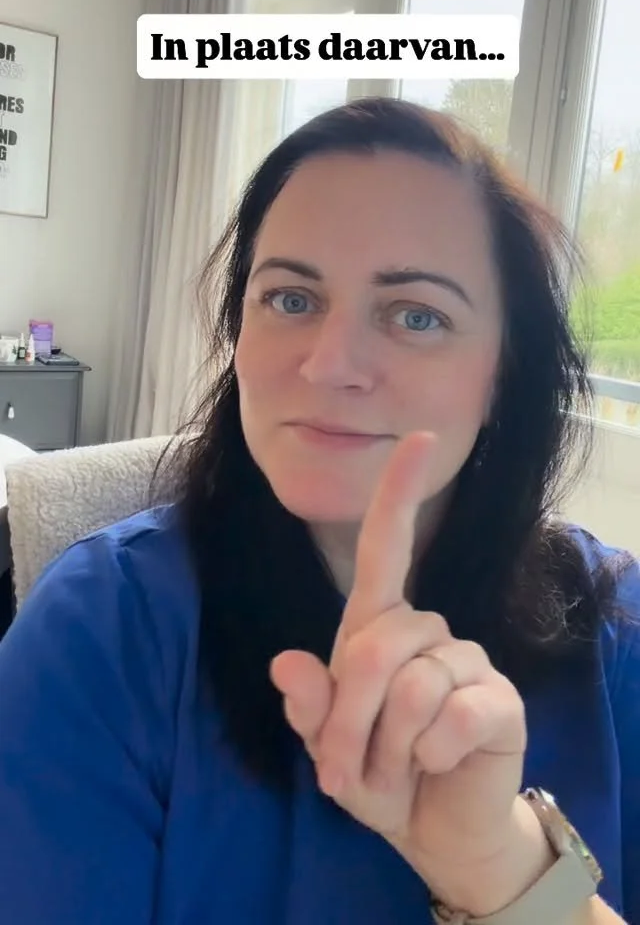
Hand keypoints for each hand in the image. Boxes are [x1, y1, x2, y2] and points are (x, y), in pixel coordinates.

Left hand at [270, 432, 549, 914]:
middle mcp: (428, 632)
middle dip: (349, 718)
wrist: (434, 829)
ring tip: (397, 770)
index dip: (400, 490)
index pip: (389, 546)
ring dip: (389, 746)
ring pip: (413, 685)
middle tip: (348, 767)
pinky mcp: (500, 699)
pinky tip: (439, 764)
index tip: (421, 437)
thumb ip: (309, 708)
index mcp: (379, 627)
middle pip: (375, 644)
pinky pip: (454, 714)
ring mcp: (468, 662)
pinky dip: (431, 754)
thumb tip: (286, 664)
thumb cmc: (378, 775)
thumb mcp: (328, 750)